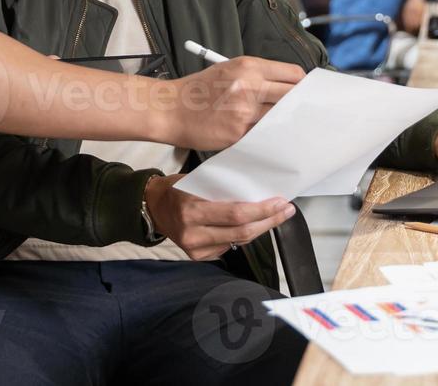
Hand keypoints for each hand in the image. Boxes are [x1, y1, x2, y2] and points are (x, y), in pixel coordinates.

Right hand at [144, 174, 294, 260]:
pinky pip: (228, 247)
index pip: (236, 214)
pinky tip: (251, 226)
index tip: (280, 202)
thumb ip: (220, 190)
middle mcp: (193, 233)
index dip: (262, 210)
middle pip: (242, 231)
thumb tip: (255, 192)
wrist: (151, 207)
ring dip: (260, 229)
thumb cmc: (176, 188)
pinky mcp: (198, 256)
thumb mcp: (195, 181)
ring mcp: (195, 248)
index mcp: (191, 210)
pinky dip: (241, 236)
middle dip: (269, 221)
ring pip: (238, 241)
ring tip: (276, 217)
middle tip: (286, 210)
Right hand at [161, 58, 306, 149]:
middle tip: (300, 111)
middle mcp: (249, 86)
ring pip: (281, 118)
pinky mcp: (239, 133)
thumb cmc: (199, 90)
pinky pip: (265, 134)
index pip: (293, 75)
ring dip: (284, 122)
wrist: (171, 109)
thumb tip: (288, 86)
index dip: (301, 85)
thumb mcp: (228, 70)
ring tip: (284, 124)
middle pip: (293, 96)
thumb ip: (258, 75)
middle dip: (298, 104)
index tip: (301, 92)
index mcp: (248, 66)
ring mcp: (245, 111)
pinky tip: (267, 135)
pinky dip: (269, 135)